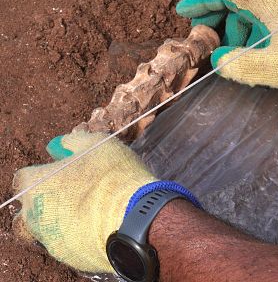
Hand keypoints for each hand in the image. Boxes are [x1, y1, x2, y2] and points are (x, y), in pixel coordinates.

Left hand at [13, 131, 155, 272]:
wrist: (134, 215)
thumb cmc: (113, 175)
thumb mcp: (96, 144)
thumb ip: (73, 141)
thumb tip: (59, 144)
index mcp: (38, 184)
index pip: (24, 177)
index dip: (43, 173)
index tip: (61, 172)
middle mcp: (36, 214)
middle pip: (31, 206)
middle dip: (47, 198)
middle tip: (73, 192)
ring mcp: (50, 237)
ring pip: (45, 227)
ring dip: (58, 217)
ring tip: (84, 209)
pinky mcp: (67, 254)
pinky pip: (65, 241)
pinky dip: (74, 232)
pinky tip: (94, 223)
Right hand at [176, 0, 277, 90]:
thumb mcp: (275, 68)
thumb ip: (240, 65)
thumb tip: (219, 59)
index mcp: (271, 2)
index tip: (184, 9)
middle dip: (213, 3)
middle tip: (200, 25)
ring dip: (232, 16)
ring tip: (227, 44)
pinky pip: (263, 5)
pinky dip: (248, 19)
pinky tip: (249, 40)